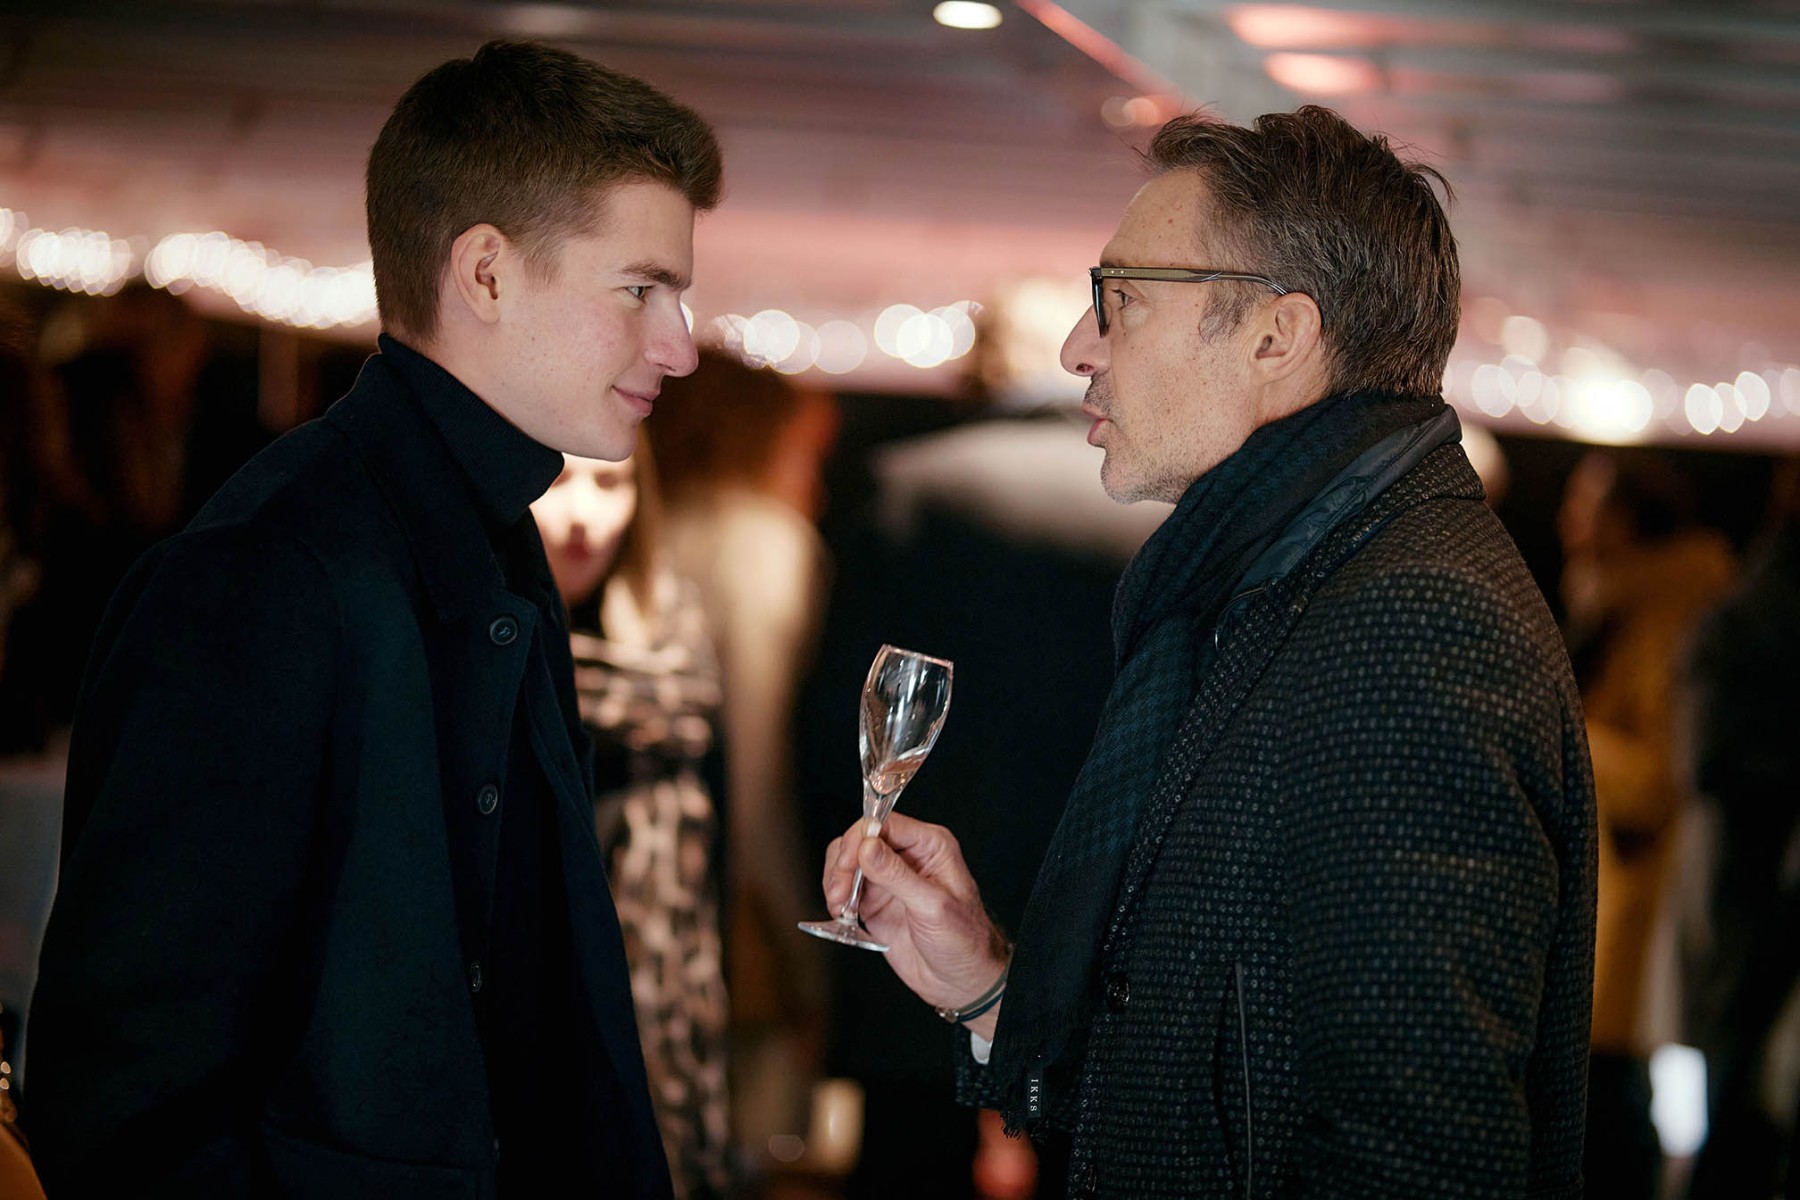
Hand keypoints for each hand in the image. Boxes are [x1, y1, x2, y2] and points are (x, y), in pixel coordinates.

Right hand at [823, 812, 1010, 1036]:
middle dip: (844, 863)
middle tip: (840, 892)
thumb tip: (866, 847)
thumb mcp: (932, 906)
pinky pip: (846, 887)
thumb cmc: (963, 941)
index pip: (885, 824)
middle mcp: (907, 856)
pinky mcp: (875, 901)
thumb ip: (897, 876)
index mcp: (929, 846)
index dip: (861, 839)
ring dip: (837, 880)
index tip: (848, 864)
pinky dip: (837, 897)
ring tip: (840, 906)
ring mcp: (889, 879)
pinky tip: (842, 914)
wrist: (960, 981)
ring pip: (848, 861)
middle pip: (861, 840)